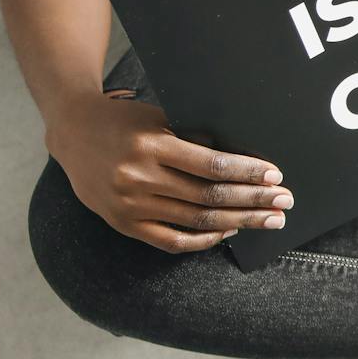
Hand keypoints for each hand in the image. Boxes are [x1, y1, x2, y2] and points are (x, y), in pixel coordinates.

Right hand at [46, 92, 291, 253]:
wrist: (73, 132)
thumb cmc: (126, 120)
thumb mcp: (160, 118)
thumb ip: (195, 138)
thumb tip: (247, 161)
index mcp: (151, 145)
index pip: (211, 165)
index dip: (247, 173)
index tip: (275, 177)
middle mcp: (138, 177)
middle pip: (209, 196)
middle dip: (253, 200)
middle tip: (284, 202)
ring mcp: (129, 205)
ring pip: (196, 221)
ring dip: (239, 222)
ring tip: (268, 220)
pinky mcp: (123, 224)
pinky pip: (171, 241)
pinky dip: (204, 240)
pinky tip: (229, 231)